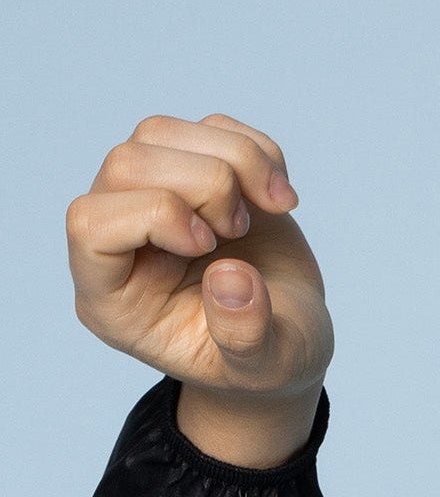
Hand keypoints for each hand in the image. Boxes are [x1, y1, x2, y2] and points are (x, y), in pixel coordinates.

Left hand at [66, 114, 329, 468]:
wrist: (290, 336)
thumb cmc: (268, 362)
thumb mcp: (267, 368)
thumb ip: (246, 337)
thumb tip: (229, 278)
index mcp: (114, 296)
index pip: (91, 225)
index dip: (153, 215)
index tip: (208, 244)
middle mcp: (120, 238)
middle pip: (126, 164)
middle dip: (201, 183)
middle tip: (240, 228)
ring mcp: (151, 197)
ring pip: (160, 134)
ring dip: (234, 158)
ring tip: (274, 208)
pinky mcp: (190, 169)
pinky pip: (207, 128)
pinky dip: (256, 151)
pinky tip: (279, 200)